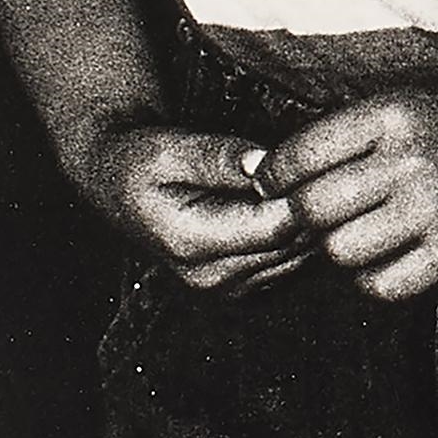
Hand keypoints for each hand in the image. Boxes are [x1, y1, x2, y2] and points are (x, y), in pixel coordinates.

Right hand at [76, 121, 308, 293]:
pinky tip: (290, 207)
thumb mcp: (169, 149)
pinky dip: (300, 237)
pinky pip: (293, 265)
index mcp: (192, 244)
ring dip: (310, 223)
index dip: (302, 193)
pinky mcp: (243, 288)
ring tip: (305, 183)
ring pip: (301, 258)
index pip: (276, 227)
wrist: (119, 188)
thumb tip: (264, 163)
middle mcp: (213, 278)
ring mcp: (229, 289)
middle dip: (311, 207)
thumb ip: (218, 157)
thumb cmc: (139, 164)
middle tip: (317, 167)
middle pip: (294, 246)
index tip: (312, 162)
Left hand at [261, 77, 437, 298]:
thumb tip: (277, 173)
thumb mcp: (406, 100)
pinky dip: (372, 279)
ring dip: (336, 249)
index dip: (274, 176)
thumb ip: (348, 131)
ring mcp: (436, 208)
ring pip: (343, 251)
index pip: (299, 155)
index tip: (272, 185)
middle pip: (314, 209)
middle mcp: (410, 161)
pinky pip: (386, 284)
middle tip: (310, 216)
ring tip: (351, 234)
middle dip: (301, 217)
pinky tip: (380, 260)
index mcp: (391, 115)